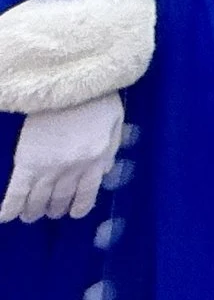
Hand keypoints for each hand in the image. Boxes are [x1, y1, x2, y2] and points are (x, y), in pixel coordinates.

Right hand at [1, 93, 123, 221]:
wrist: (73, 81)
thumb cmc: (98, 98)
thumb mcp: (116, 124)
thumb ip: (110, 151)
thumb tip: (102, 174)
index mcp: (95, 160)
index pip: (87, 193)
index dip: (79, 206)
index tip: (74, 213)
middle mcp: (72, 170)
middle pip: (60, 198)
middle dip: (55, 208)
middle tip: (50, 211)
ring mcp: (48, 168)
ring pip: (38, 199)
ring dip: (33, 211)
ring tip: (31, 216)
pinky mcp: (26, 161)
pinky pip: (16, 191)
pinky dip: (10, 207)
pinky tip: (5, 218)